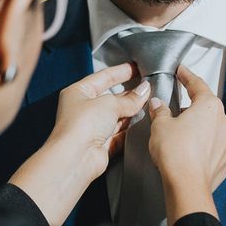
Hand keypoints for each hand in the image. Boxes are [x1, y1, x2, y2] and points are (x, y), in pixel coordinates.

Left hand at [10, 63, 149, 225]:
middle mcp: (83, 110)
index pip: (103, 77)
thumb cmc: (80, 126)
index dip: (121, 72)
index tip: (136, 68)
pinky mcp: (101, 145)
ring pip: (117, 117)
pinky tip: (142, 124)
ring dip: (131, 112)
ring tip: (148, 104)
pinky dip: (130, 130)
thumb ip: (129, 98)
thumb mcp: (109, 103)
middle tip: (148, 88)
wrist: (76, 157)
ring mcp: (92, 128)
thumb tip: (143, 91)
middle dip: (129, 94)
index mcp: (78, 93)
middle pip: (111, 98)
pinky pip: (120, 134)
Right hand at [148, 66, 225, 225]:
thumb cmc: (175, 152)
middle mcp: (223, 121)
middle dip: (191, 107)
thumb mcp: (160, 125)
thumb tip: (158, 105)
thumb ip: (160, 111)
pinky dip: (203, 145)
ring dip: (198, 127)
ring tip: (180, 135)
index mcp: (209, 106)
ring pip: (211, 127)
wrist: (187, 185)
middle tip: (175, 110)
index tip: (182, 71)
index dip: (187, 76)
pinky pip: (214, 146)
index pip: (197, 84)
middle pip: (206, 107)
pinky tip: (189, 151)